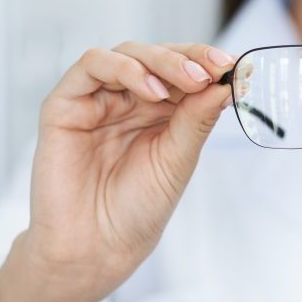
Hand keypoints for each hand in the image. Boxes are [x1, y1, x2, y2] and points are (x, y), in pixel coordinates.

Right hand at [0, 42, 235, 301]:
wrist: (96, 247)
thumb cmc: (137, 209)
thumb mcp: (178, 159)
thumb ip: (197, 118)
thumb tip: (227, 82)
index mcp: (159, 110)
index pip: (184, 69)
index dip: (208, 62)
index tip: (236, 66)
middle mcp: (128, 99)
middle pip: (158, 55)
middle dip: (190, 59)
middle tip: (215, 70)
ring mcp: (96, 99)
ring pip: (128, 53)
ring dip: (162, 61)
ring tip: (189, 82)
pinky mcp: (65, 104)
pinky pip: (91, 65)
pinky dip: (125, 69)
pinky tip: (152, 91)